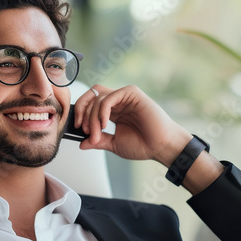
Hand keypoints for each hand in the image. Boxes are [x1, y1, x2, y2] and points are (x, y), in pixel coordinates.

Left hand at [73, 84, 191, 165]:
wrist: (161, 147)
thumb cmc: (143, 145)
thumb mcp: (114, 144)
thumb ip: (98, 141)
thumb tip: (81, 143)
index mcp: (113, 111)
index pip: (90, 103)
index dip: (81, 113)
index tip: (79, 130)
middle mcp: (118, 101)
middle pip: (91, 95)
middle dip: (82, 111)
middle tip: (83, 129)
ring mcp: (125, 96)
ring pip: (98, 97)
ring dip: (92, 117)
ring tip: (97, 134)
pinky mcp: (132, 93)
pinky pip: (110, 97)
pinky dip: (102, 110)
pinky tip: (104, 124)